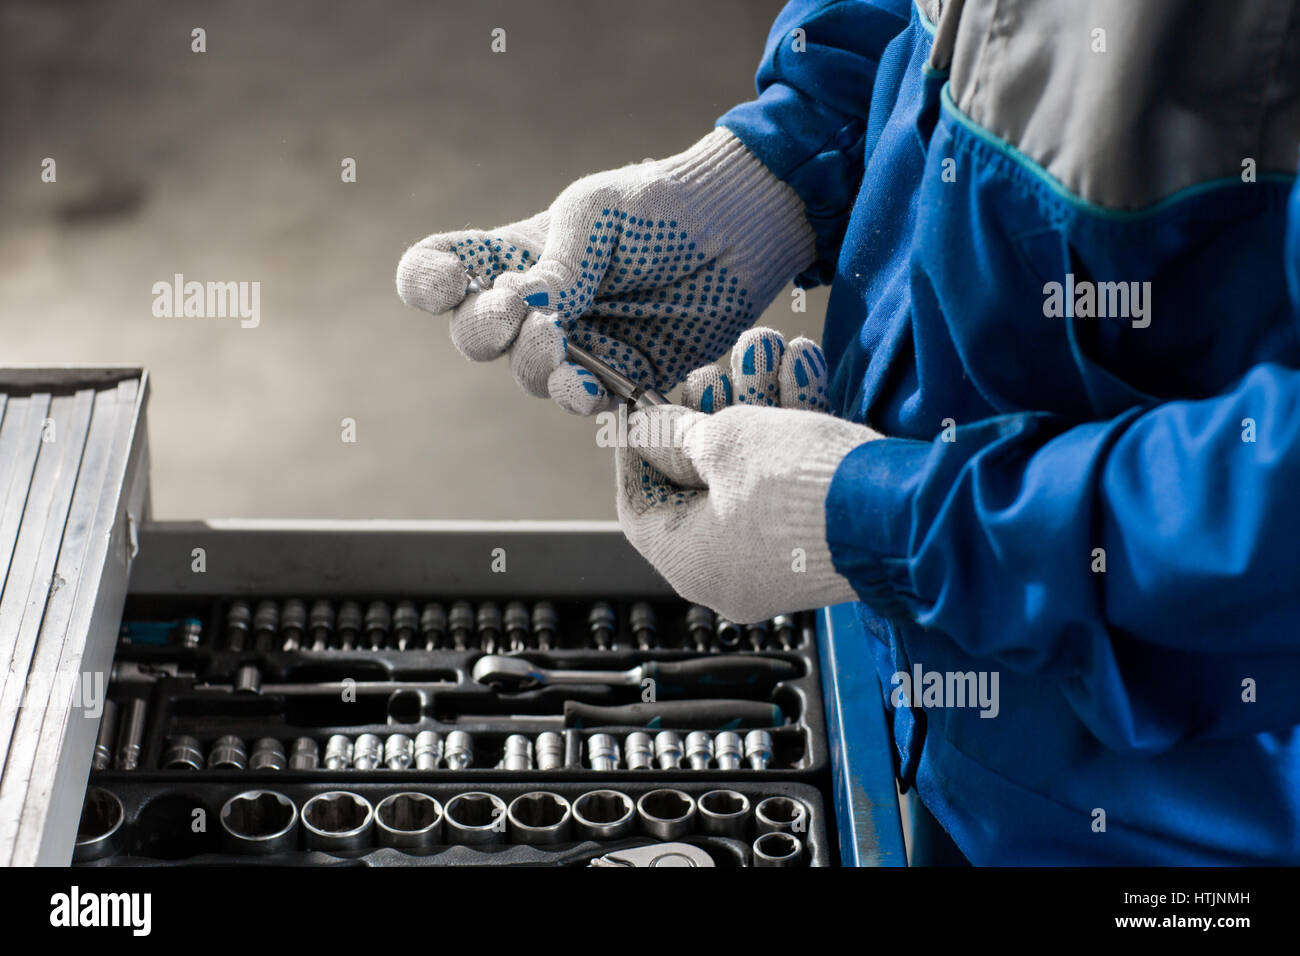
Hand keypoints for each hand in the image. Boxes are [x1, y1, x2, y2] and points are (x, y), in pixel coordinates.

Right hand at [395, 128, 813, 413]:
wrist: (737, 231)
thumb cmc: (659, 207)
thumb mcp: (598, 217)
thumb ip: (555, 266)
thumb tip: (519, 308)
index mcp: (513, 256)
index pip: (437, 273)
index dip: (426, 284)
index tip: (449, 281)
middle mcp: (534, 306)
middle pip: (474, 336)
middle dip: (483, 331)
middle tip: (516, 315)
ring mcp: (576, 344)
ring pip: (527, 375)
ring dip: (534, 365)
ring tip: (559, 341)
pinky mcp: (621, 376)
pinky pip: (586, 402)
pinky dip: (580, 399)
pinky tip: (588, 388)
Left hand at [615, 331, 878, 622]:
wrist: (904, 513)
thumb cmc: (801, 485)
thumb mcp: (724, 443)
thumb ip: (674, 434)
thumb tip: (644, 429)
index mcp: (691, 562)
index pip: (640, 503)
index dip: (638, 447)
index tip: (644, 403)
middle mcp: (730, 570)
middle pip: (698, 480)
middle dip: (708, 411)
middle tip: (717, 369)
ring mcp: (778, 557)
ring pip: (750, 469)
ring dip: (757, 402)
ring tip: (766, 347)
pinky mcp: (821, 537)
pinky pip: (789, 479)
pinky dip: (791, 425)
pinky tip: (801, 366)